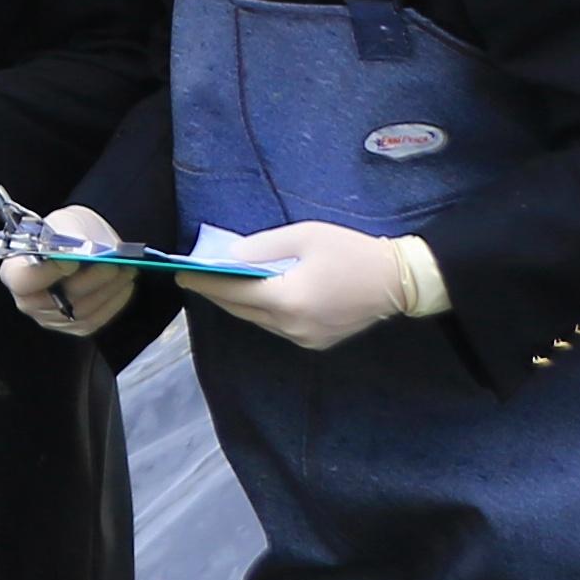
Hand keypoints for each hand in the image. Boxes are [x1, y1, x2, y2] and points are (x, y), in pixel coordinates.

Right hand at [0, 203, 137, 340]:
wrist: (80, 245)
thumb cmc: (67, 232)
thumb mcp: (65, 222)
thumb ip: (70, 234)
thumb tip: (84, 248)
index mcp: (15, 270)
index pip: (23, 280)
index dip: (47, 273)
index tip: (73, 260)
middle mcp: (28, 300)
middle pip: (56, 300)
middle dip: (88, 281)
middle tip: (112, 264)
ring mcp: (50, 318)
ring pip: (80, 312)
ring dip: (106, 290)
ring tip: (126, 270)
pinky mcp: (74, 327)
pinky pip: (95, 320)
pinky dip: (113, 302)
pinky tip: (124, 284)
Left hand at [202, 223, 444, 353]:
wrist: (398, 281)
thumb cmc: (352, 252)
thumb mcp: (305, 236)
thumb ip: (263, 247)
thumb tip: (230, 258)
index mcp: (288, 299)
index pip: (234, 293)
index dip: (206, 284)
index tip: (182, 275)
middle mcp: (291, 325)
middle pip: (242, 310)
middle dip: (218, 294)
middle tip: (195, 279)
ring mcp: (304, 338)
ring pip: (259, 321)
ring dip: (240, 304)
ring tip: (222, 285)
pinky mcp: (315, 343)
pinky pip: (278, 327)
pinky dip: (263, 312)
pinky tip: (257, 297)